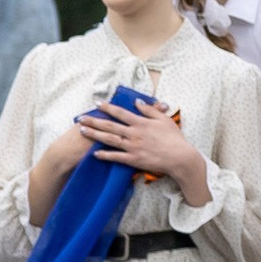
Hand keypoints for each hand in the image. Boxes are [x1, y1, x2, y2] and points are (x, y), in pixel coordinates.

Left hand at [77, 98, 210, 210]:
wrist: (180, 157)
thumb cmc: (175, 138)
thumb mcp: (165, 119)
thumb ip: (150, 110)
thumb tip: (137, 102)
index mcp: (141, 123)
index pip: (120, 113)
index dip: (108, 108)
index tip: (97, 104)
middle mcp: (134, 133)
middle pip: (110, 126)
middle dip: (94, 121)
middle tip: (81, 118)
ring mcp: (132, 147)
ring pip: (109, 139)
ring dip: (94, 135)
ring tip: (83, 131)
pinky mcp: (133, 159)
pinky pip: (116, 157)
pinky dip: (105, 155)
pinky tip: (95, 153)